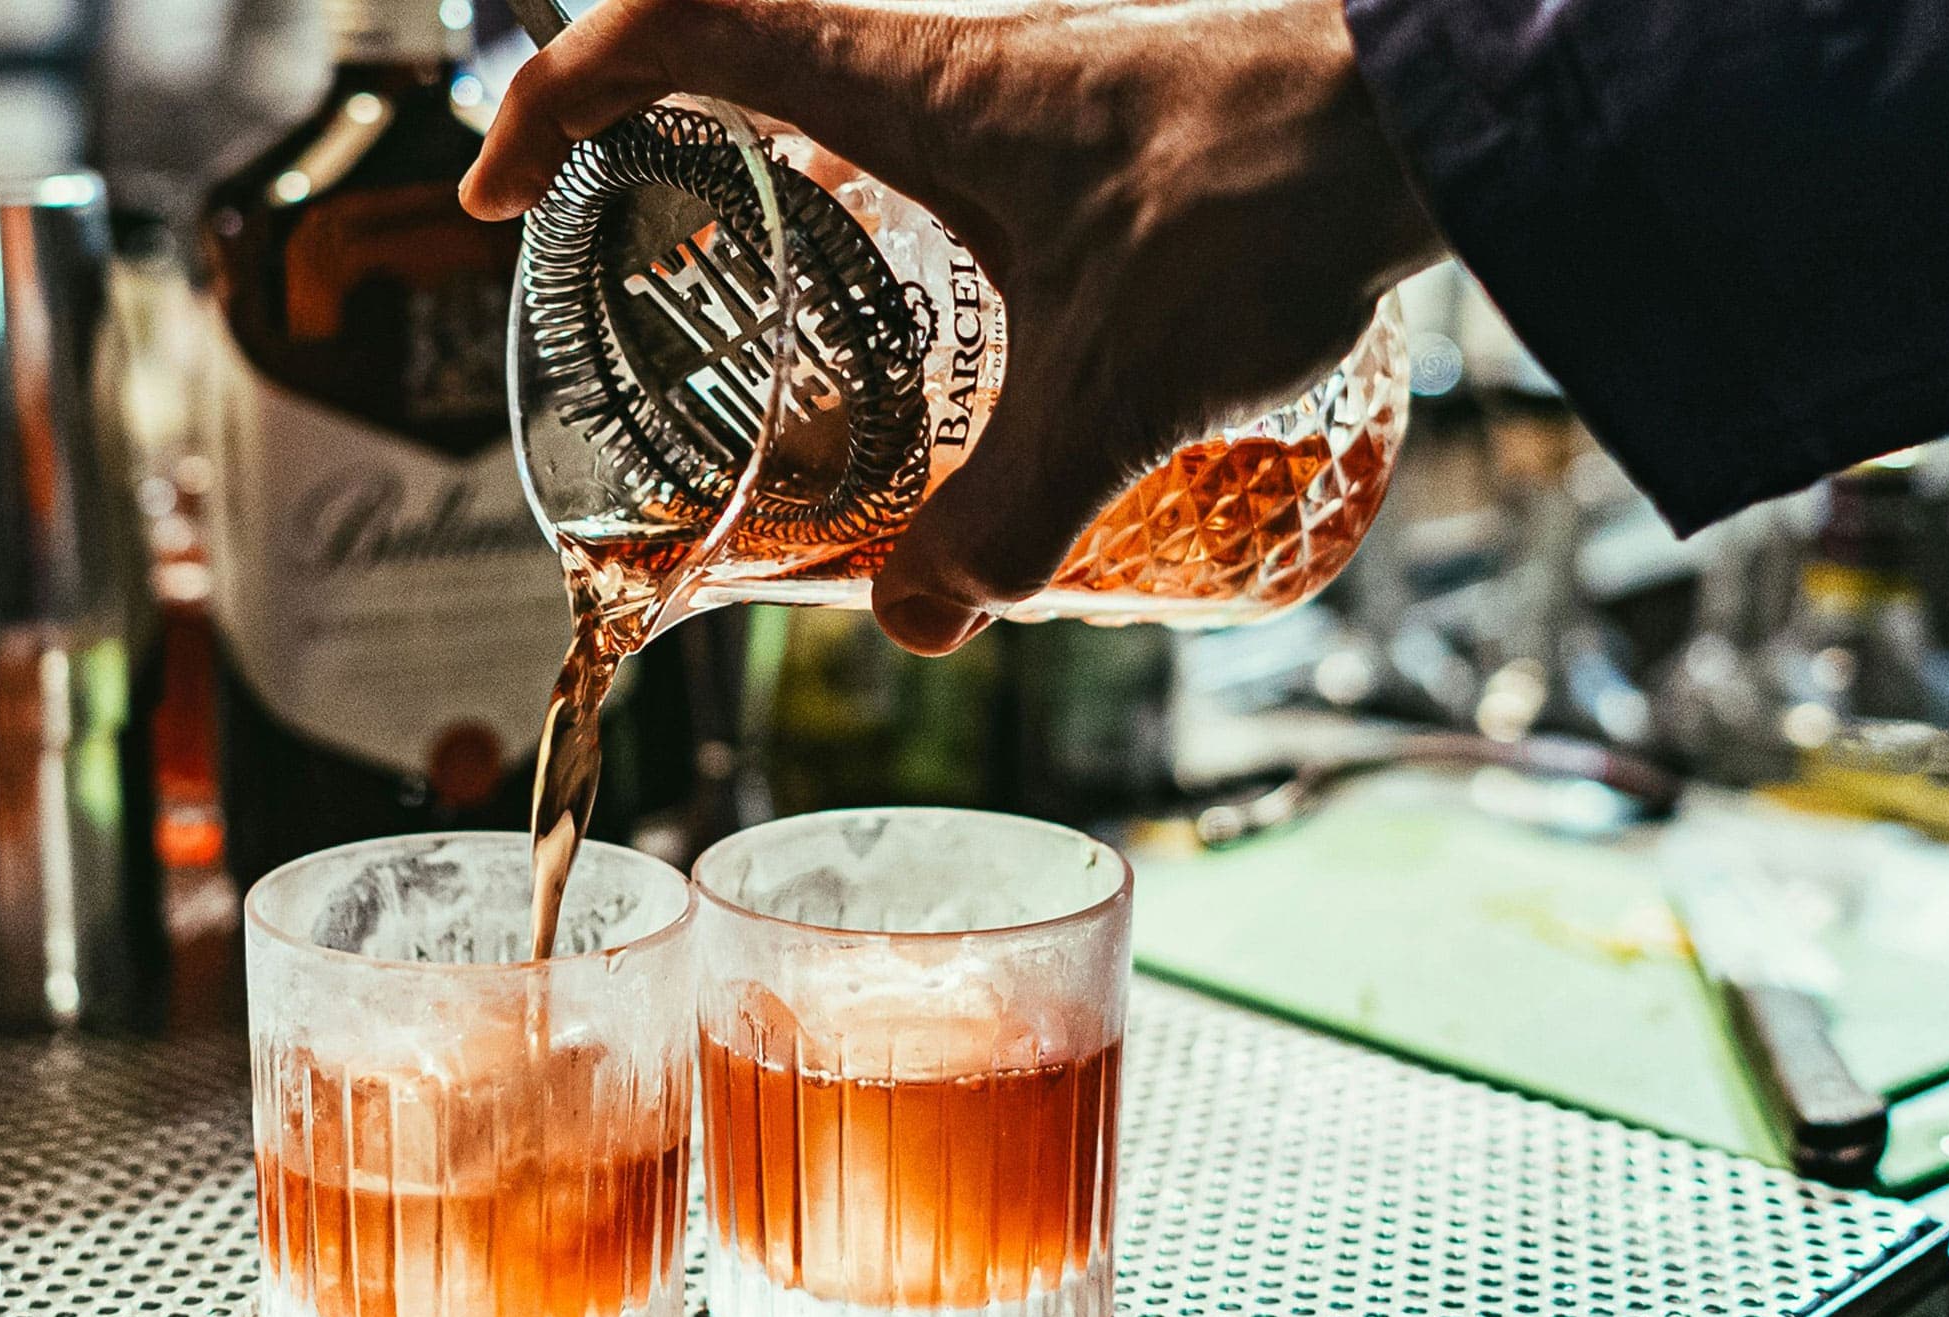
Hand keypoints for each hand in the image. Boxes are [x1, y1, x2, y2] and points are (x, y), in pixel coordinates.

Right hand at [466, 0, 1446, 652]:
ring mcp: (1027, 76)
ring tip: (756, 305)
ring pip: (845, 90)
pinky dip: (892, 199)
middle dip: (644, 137)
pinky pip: (942, 132)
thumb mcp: (1120, 390)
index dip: (560, 93)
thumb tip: (917, 625)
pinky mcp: (1100, 115)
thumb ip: (1006, 521)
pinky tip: (939, 309)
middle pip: (739, 46)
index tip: (501, 188)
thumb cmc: (1273, 196)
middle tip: (610, 256)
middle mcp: (948, 57)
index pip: (674, 28)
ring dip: (774, 168)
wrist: (1447, 115)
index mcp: (907, 85)